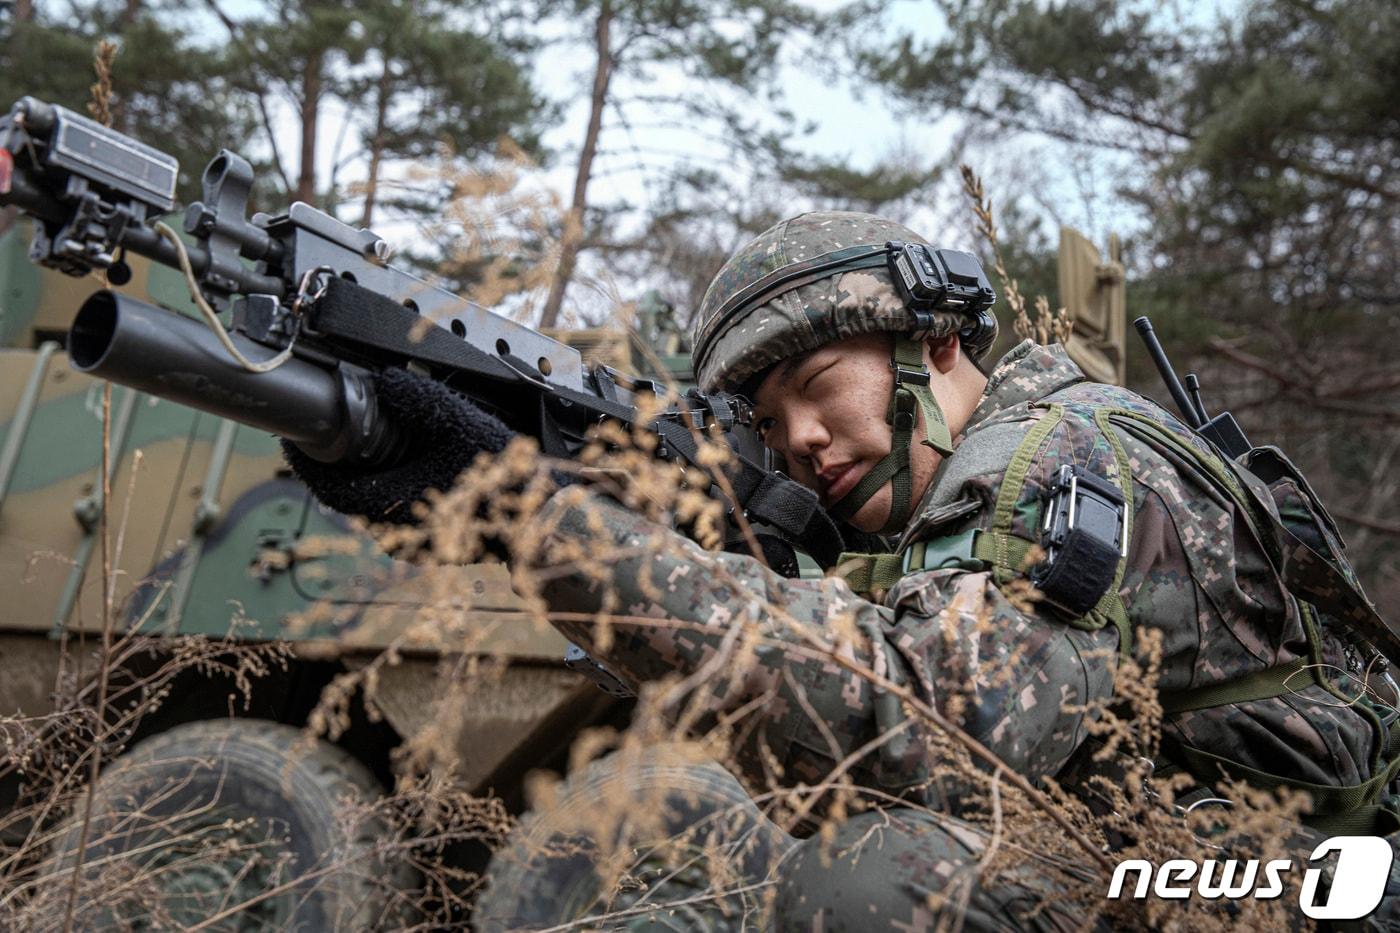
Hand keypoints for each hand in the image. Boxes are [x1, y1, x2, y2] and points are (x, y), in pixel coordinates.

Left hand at [282, 367, 513, 523]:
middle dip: (334, 457)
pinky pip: (390, 508)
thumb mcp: (461, 426)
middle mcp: (394, 532)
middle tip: (328, 421)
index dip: (306, 458)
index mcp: (394, 508)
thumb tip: (385, 380)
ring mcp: (409, 540)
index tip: (294, 431)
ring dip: (360, 469)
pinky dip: (384, 481)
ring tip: (359, 433)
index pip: (331, 486)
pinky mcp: (425, 539)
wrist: (540, 520)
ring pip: (368, 501)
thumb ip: (420, 402)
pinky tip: (396, 457)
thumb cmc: (504, 480)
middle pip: (347, 492)